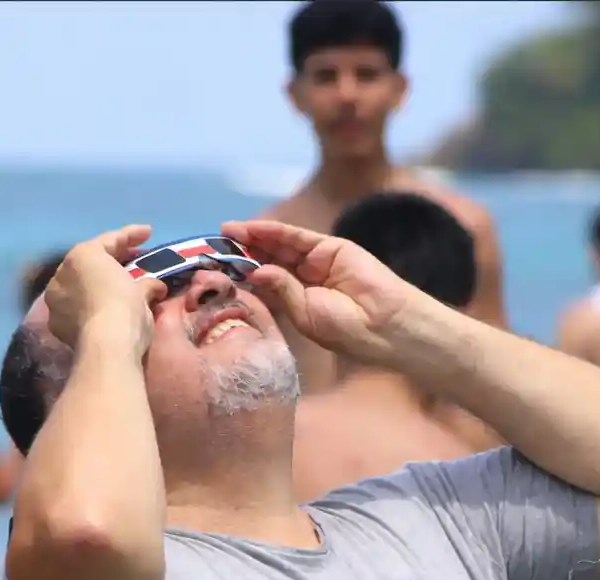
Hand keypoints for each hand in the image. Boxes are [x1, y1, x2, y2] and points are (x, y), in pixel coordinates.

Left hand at [45, 225, 166, 357]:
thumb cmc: (126, 309)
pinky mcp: (56, 324)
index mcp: (84, 255)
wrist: (107, 346)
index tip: (148, 232)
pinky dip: (89, 306)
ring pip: (79, 286)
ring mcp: (55, 299)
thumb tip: (156, 287)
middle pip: (90, 262)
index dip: (133, 235)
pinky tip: (100, 310)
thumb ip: (147, 284)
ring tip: (114, 288)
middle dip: (112, 261)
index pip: (111, 240)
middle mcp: (63, 273)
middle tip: (133, 261)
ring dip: (96, 285)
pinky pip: (75, 308)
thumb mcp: (143, 292)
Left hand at [221, 219, 417, 365]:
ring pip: (280, 247)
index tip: (216, 269)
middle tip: (215, 244)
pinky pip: (297, 237)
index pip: (265, 283)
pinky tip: (253, 229)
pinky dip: (275, 232)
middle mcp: (306, 280)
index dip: (242, 274)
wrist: (384, 323)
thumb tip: (256, 270)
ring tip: (227, 233)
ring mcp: (318, 262)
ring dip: (254, 238)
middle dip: (243, 252)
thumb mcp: (305, 315)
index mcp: (298, 302)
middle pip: (268, 261)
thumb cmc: (347, 330)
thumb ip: (281, 290)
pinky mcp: (330, 247)